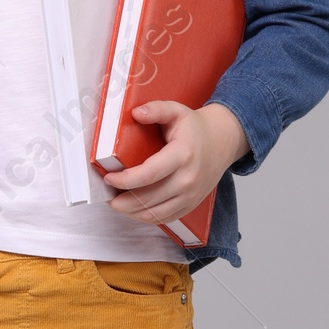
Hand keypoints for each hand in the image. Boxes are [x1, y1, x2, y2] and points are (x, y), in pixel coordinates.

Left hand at [100, 101, 249, 226]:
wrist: (222, 142)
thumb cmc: (196, 129)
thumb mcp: (177, 111)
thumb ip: (156, 109)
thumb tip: (136, 113)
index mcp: (182, 155)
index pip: (149, 174)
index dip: (125, 180)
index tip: (109, 178)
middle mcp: (188, 179)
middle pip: (148, 199)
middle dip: (121, 200)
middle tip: (106, 193)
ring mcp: (190, 196)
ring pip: (154, 214)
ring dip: (130, 212)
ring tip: (116, 202)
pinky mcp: (190, 205)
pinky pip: (163, 219)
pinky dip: (144, 217)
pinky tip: (132, 209)